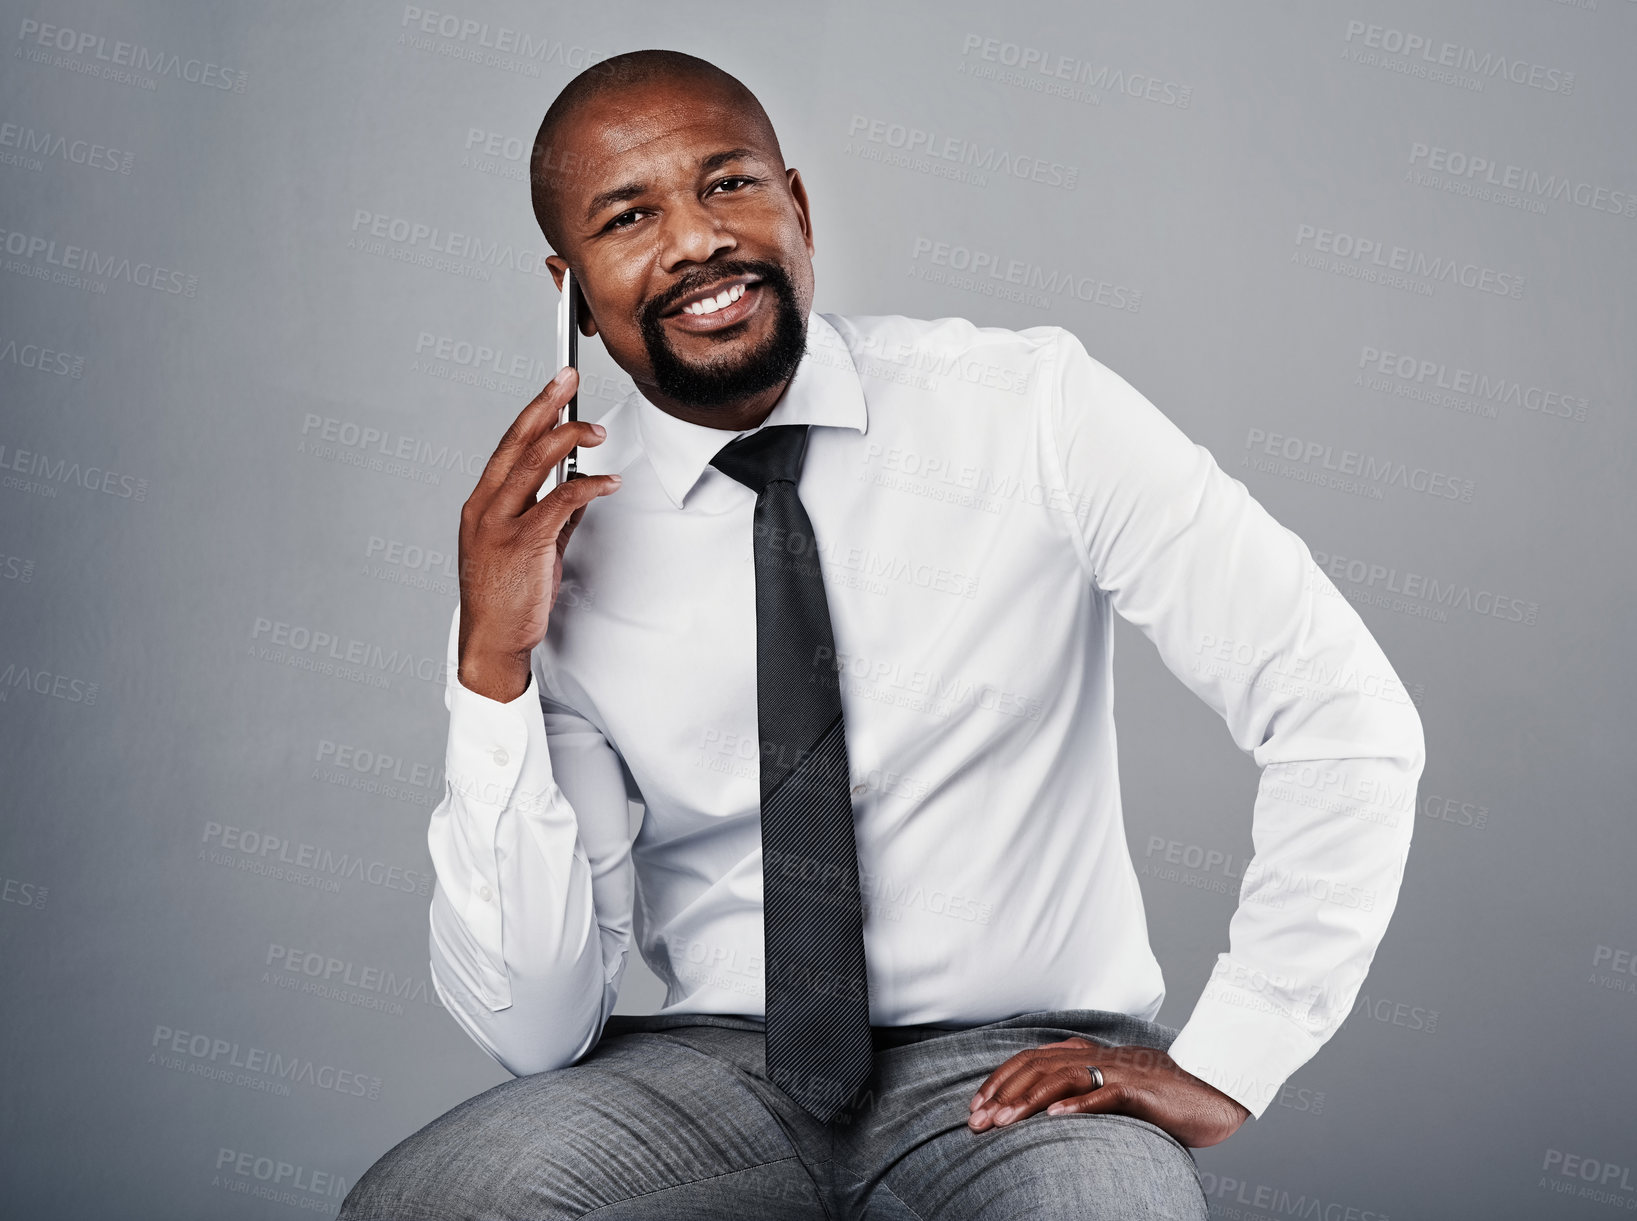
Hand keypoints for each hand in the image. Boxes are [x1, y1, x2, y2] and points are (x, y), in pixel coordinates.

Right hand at [456, 367, 619, 700]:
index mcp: (482, 505)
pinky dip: (586, 486)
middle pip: (517, 442)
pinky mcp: (522, 545)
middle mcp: (485, 508)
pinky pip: (558, 502)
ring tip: (595, 430)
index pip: (508, 446)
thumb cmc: (506, 599)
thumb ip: (551, 518)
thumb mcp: (529, 550)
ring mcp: (500, 525)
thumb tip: (578, 491)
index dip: (533, 412)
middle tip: (568, 378)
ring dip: (569, 440)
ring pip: (534, 464)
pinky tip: (606, 482)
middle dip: (546, 405)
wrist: (491, 642)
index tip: (554, 388)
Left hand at [966, 1036, 1249, 1147]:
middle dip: (1002, 1094)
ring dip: (1028, 1101)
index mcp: (1086, 1053)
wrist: (1212, 1091)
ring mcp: (1118, 1071)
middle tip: (977, 1121)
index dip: (999, 1080)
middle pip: (1036, 1067)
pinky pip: (1104, 1094)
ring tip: (1004, 1122)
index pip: (1030, 1060)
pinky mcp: (1140, 1090)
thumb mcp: (1110, 1088)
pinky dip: (1078, 1104)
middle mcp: (1097, 1056)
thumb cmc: (1159, 1096)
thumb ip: (1079, 1088)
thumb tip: (1040, 1108)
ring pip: (1062, 1078)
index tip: (974, 1106)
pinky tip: (1056, 1117)